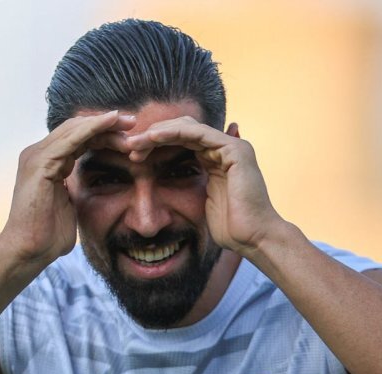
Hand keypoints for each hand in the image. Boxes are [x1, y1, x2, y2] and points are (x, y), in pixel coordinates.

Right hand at [0, 111, 134, 265]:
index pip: (77, 139)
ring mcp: (36, 157)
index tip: (129, 136)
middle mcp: (38, 154)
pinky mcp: (40, 163)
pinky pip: (71, 139)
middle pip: (77, 129)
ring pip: (75, 129)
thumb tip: (94, 188)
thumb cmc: (48, 236)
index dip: (103, 134)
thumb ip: (76, 190)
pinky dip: (93, 128)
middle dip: (106, 124)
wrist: (30, 251)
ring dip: (104, 124)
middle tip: (133, 121)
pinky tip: (111, 123)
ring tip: (129, 121)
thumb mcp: (70, 205)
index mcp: (47, 163)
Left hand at [124, 117, 281, 255]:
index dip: (155, 145)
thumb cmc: (231, 229)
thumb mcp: (201, 204)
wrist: (253, 239)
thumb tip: (170, 185)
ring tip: (134, 142)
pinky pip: (197, 133)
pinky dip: (173, 133)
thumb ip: (190, 188)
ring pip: (187, 127)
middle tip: (128, 146)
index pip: (181, 141)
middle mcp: (225, 148)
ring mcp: (231, 146)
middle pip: (182, 130)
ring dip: (158, 133)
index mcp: (216, 159)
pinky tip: (152, 138)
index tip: (132, 155)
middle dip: (153, 136)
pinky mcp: (234, 149)